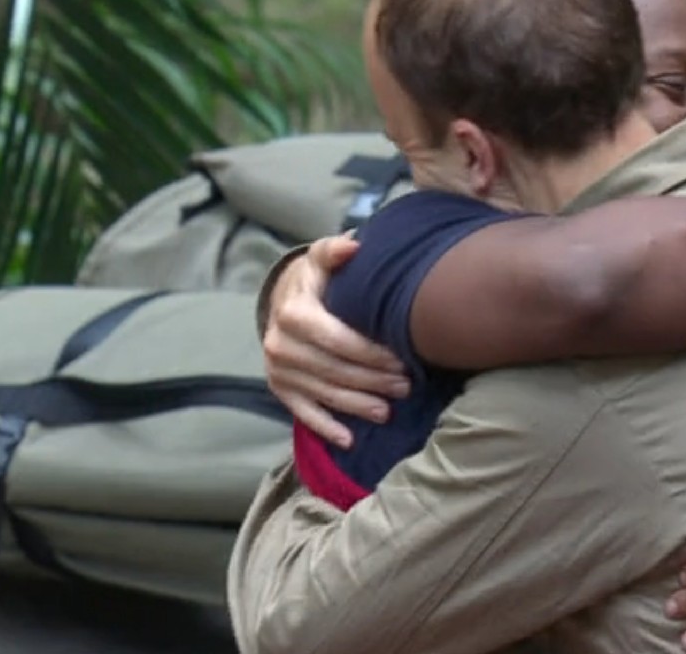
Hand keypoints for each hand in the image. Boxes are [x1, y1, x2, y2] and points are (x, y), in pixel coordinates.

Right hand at [262, 234, 410, 447]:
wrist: (281, 299)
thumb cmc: (316, 281)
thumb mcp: (321, 259)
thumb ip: (334, 251)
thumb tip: (354, 245)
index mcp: (293, 314)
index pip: (340, 341)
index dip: (374, 354)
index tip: (404, 360)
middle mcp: (280, 344)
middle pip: (335, 370)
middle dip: (373, 381)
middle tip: (407, 387)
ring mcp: (278, 370)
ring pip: (325, 394)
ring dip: (358, 406)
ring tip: (389, 411)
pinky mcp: (279, 388)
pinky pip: (303, 413)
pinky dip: (326, 427)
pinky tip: (349, 439)